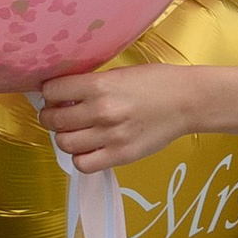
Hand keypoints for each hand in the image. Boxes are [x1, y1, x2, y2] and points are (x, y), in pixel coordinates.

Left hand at [39, 59, 194, 174]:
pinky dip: (80, 157)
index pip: (52, 91)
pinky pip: (83, 164)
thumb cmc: (157, 82)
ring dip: (63, 137)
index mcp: (99, 86)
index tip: (55, 94)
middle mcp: (101, 111)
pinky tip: (88, 148)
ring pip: (64, 143)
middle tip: (59, 113)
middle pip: (53, 119)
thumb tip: (63, 93)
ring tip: (74, 131)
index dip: (49, 93)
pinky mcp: (121, 155)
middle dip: (51, 116)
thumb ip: (91, 84)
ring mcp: (110, 136)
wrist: (188, 101)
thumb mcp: (119, 73)